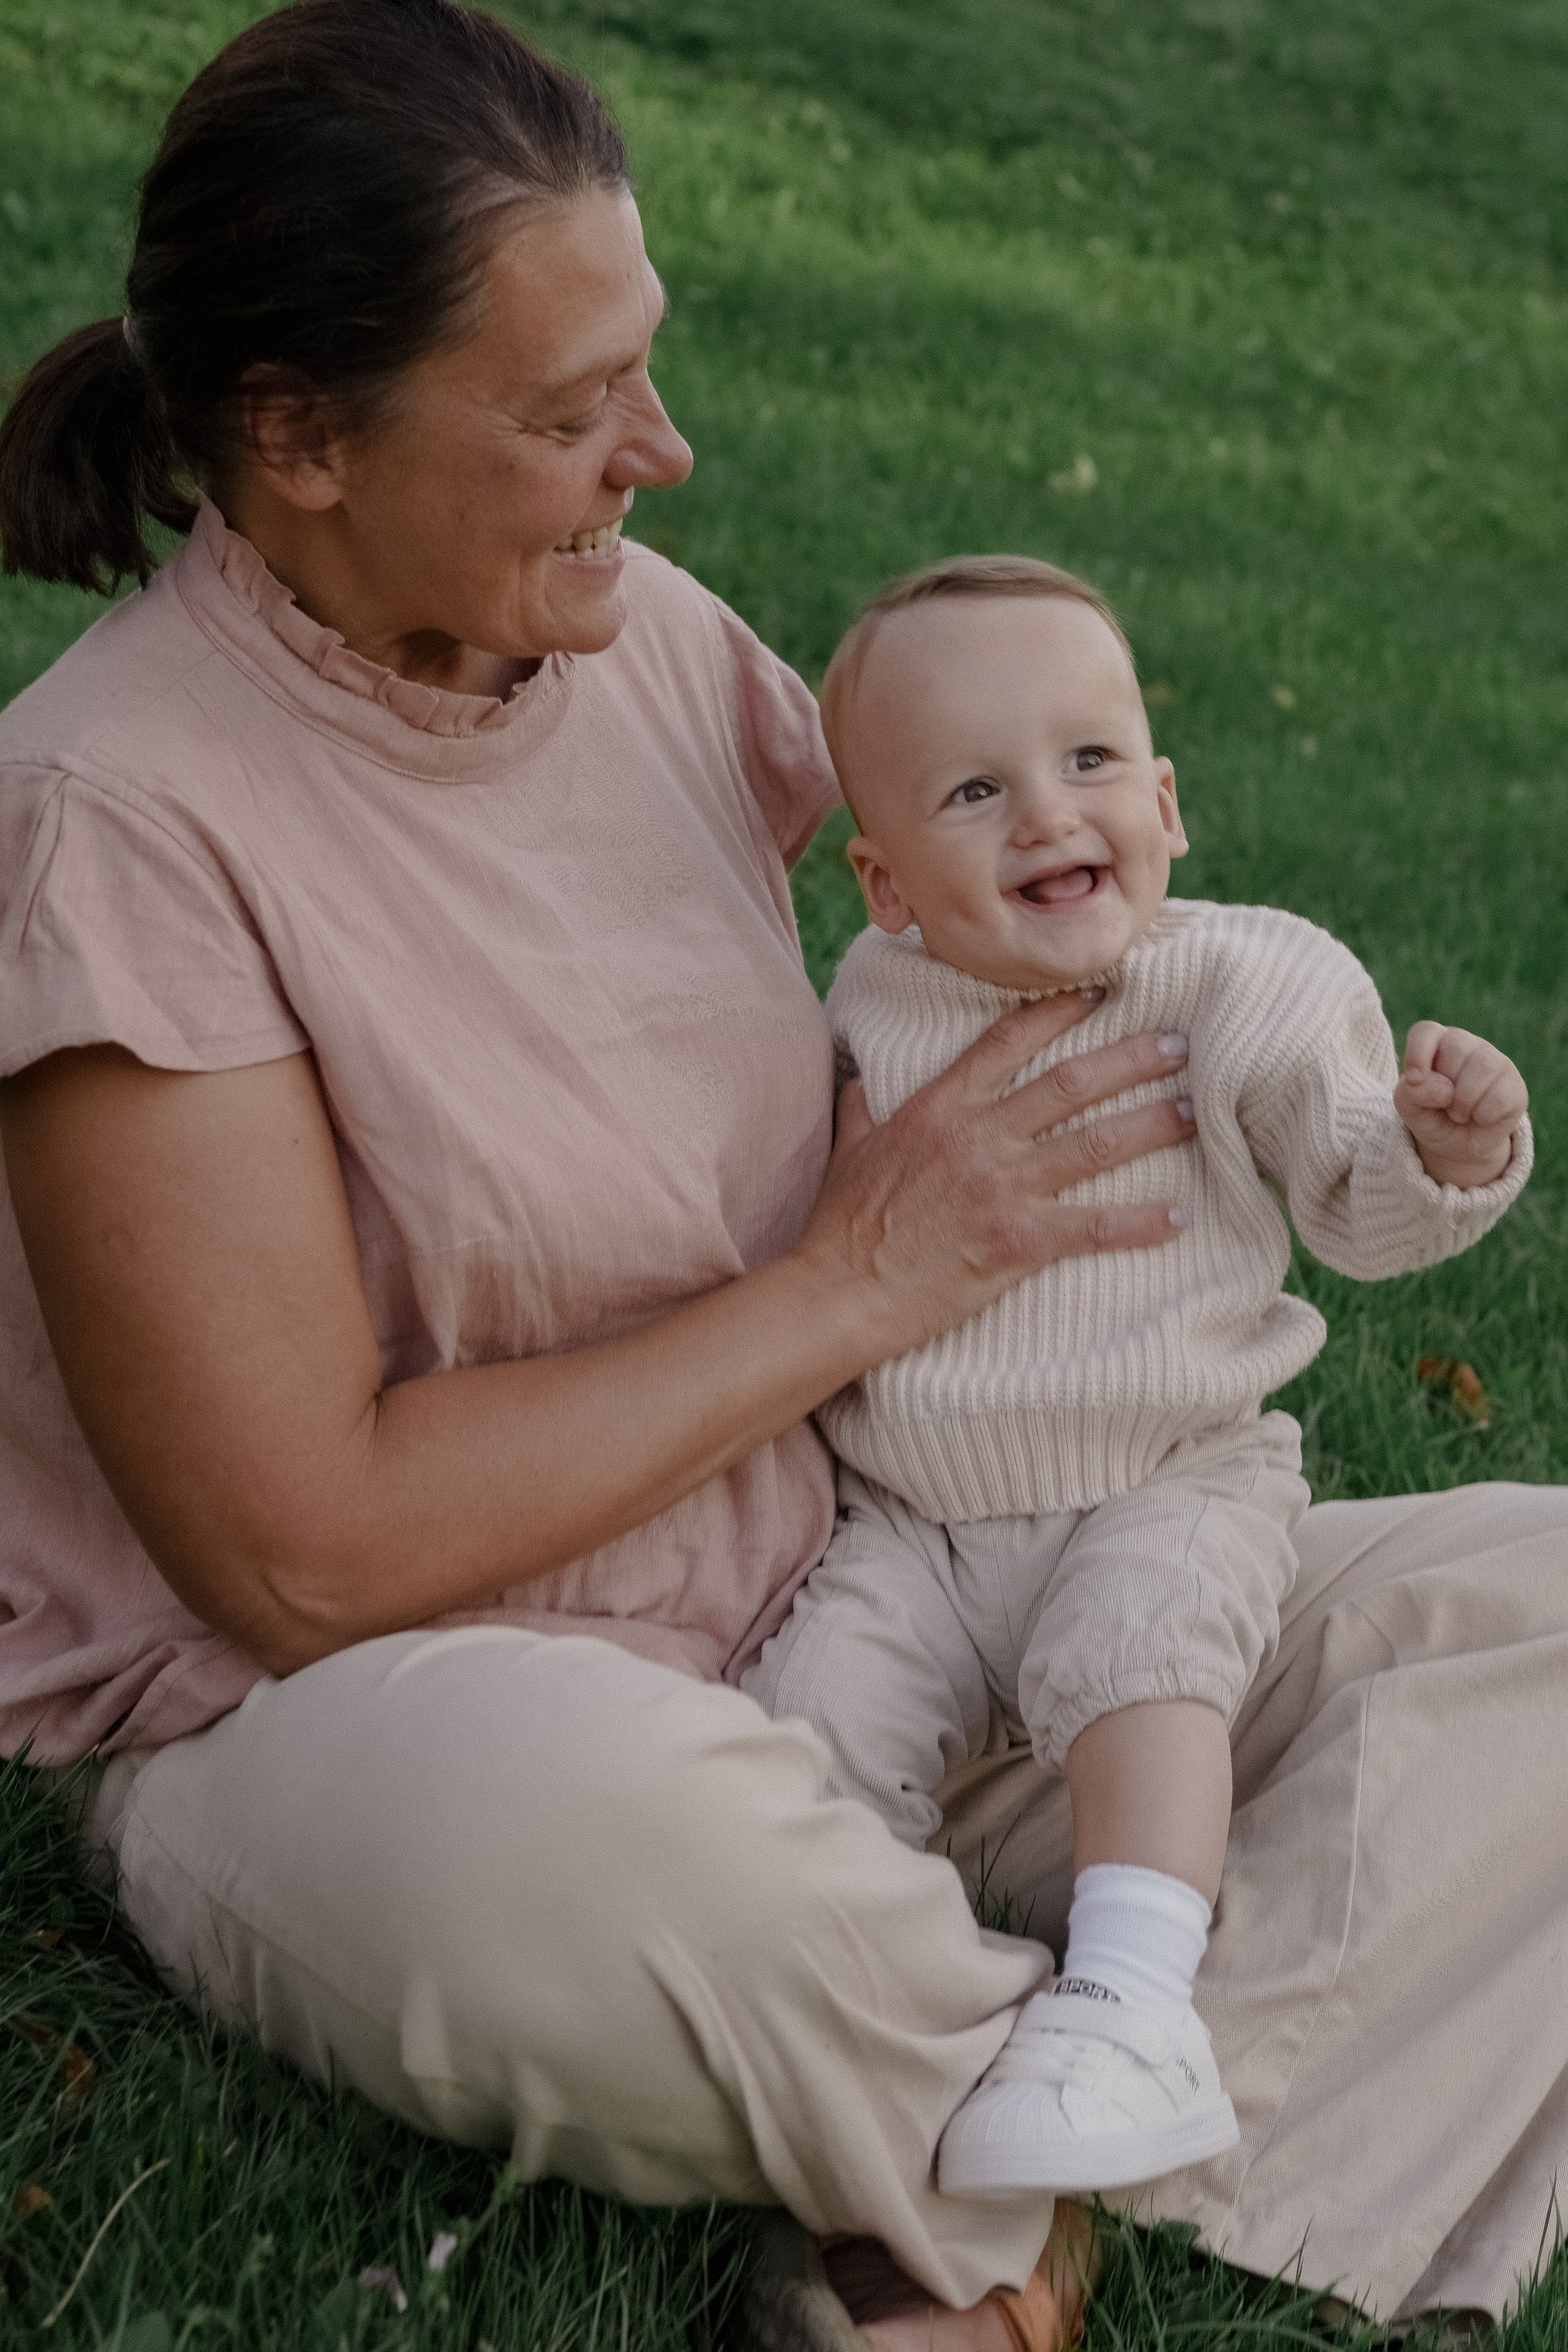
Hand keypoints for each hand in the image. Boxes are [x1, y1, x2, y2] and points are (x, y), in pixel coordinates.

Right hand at [795, 990, 1195, 1363]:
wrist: (838, 1292)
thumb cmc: (840, 1226)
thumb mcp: (847, 1150)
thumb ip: (861, 1108)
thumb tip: (855, 1081)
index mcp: (940, 1107)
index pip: (1009, 1040)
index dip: (1059, 1011)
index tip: (1102, 994)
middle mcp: (979, 1136)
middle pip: (1071, 1082)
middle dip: (1133, 1059)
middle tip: (1181, 1044)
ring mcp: (1002, 1187)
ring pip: (1095, 1144)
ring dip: (1152, 1126)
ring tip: (1196, 1112)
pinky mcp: (1018, 1242)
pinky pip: (1094, 1226)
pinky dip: (1140, 1223)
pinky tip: (1179, 1218)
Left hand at [1394, 1021, 1526, 1187]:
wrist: (1457, 1145)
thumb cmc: (1431, 1116)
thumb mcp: (1411, 1108)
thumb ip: (1413, 1093)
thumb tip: (1443, 1090)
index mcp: (1435, 1043)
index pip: (1426, 1031)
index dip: (1418, 1053)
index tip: (1412, 1080)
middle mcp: (1467, 1044)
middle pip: (1456, 1048)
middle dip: (1443, 1086)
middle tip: (1443, 1104)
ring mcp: (1495, 1061)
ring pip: (1484, 1067)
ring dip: (1464, 1102)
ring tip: (1459, 1113)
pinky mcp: (1515, 1085)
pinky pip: (1500, 1096)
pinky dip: (1483, 1115)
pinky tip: (1480, 1117)